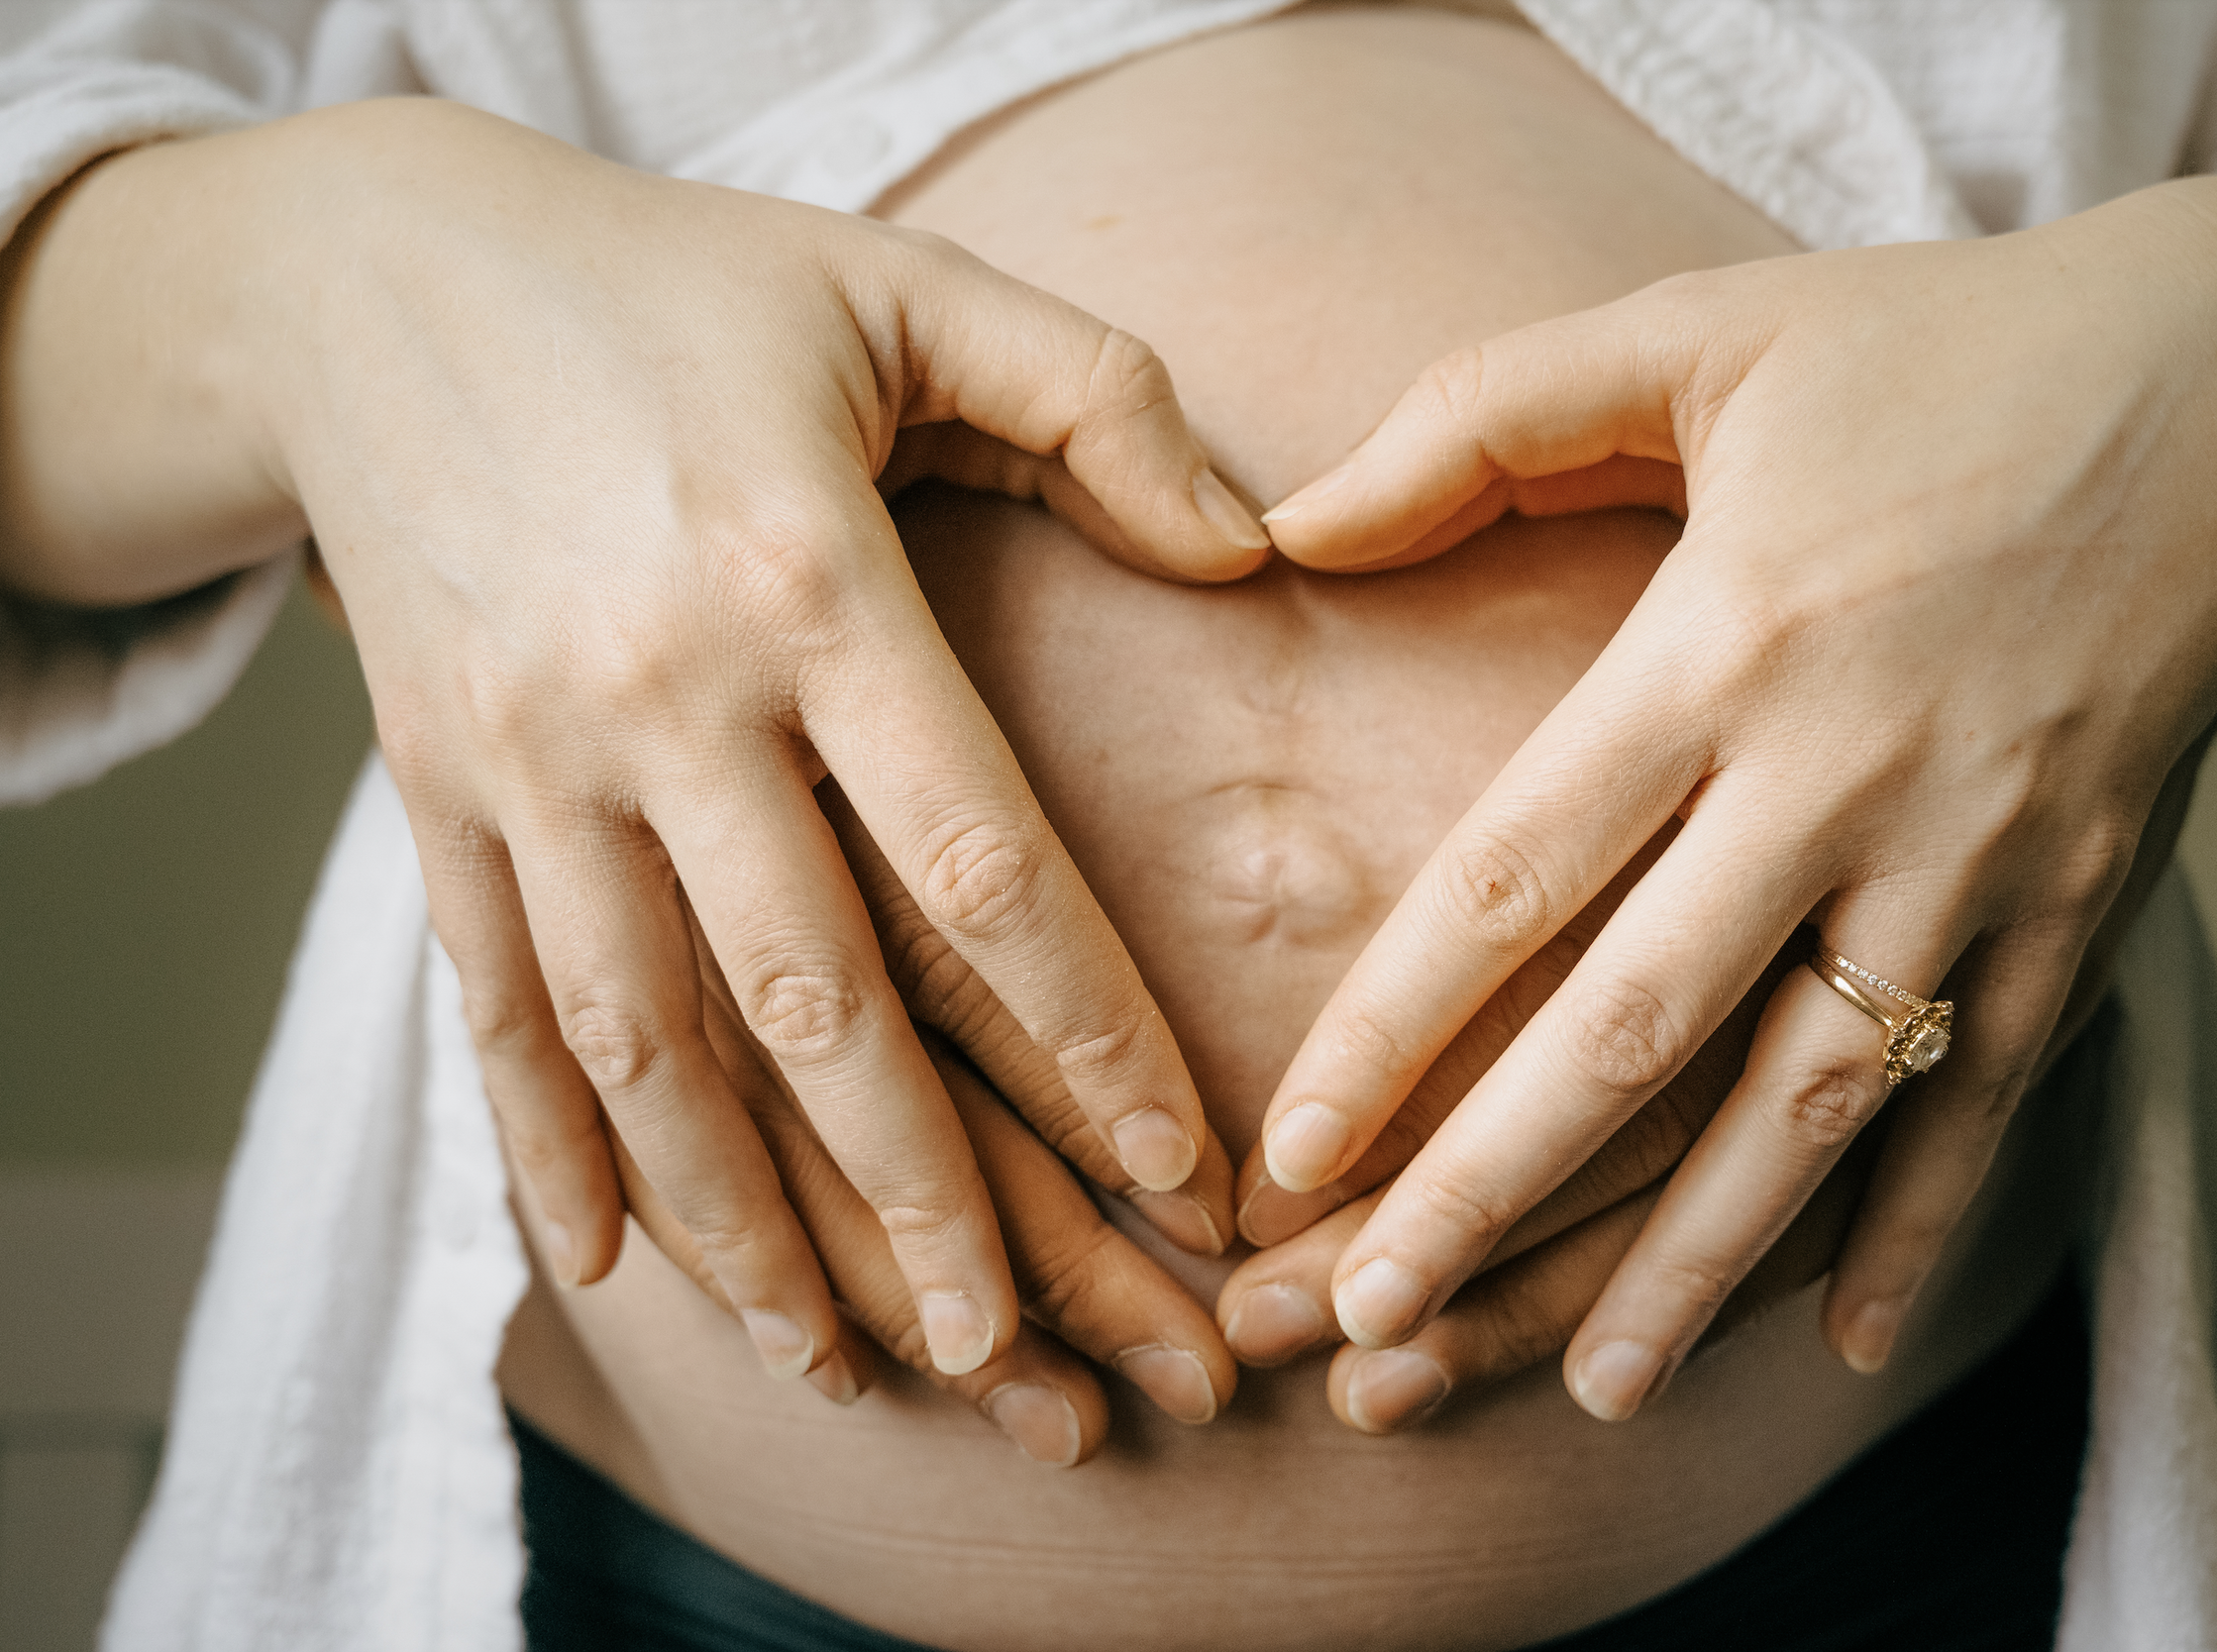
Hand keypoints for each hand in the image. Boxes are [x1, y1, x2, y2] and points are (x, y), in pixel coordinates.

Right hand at [0, 99, 1268, 1386]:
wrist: (365, 274)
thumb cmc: (676, 283)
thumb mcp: (902, 285)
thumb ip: (1100, 401)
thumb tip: (1252, 548)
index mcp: (800, 581)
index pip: (975, 860)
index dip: (1086, 1031)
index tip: (1181, 1165)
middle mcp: (655, 699)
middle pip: (807, 999)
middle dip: (920, 1194)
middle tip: (1017, 1348)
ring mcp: (524, 762)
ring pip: (642, 1044)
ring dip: (742, 1223)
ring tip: (838, 1364)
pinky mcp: (430, 793)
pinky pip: (488, 1003)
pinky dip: (545, 1148)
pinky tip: (611, 1268)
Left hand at [1249, 175, 2216, 1419]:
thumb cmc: (1935, 348)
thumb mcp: (1694, 327)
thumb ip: (1477, 413)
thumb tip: (1286, 524)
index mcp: (1725, 639)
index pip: (1515, 875)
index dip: (1393, 1031)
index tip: (1293, 1154)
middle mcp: (1846, 773)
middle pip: (1640, 1031)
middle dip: (1493, 1193)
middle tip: (1373, 1320)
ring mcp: (1980, 854)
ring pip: (1814, 1106)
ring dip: (1693, 1264)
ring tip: (1589, 1390)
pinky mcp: (2087, 896)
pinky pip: (1994, 1095)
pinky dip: (1922, 1228)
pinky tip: (1847, 1347)